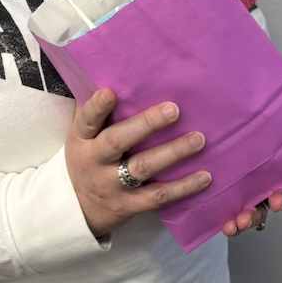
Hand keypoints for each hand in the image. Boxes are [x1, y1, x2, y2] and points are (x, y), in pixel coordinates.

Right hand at [65, 88, 210, 237]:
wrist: (77, 208)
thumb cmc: (88, 158)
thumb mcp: (83, 136)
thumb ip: (96, 111)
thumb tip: (114, 73)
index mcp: (83, 139)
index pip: (88, 120)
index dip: (98, 107)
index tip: (111, 92)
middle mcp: (94, 161)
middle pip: (118, 141)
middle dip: (146, 125)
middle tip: (173, 109)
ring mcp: (112, 185)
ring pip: (143, 167)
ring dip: (173, 152)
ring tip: (198, 139)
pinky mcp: (129, 205)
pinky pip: (157, 196)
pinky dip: (183, 187)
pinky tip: (204, 176)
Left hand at [221, 140, 281, 236]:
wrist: (220, 138)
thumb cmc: (255, 142)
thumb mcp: (275, 137)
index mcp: (269, 178)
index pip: (280, 192)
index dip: (280, 198)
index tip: (278, 202)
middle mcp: (256, 190)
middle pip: (260, 209)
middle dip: (254, 216)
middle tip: (245, 218)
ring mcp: (238, 196)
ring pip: (243, 216)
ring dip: (240, 223)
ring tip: (233, 225)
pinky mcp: (220, 198)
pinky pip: (224, 214)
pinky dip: (225, 222)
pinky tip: (221, 224)